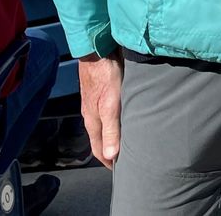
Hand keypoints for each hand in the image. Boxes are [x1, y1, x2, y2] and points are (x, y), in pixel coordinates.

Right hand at [79, 52, 123, 168]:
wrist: (98, 49)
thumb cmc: (104, 75)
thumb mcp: (110, 105)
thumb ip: (111, 129)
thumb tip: (111, 155)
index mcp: (93, 121)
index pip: (99, 149)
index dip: (108, 161)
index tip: (119, 170)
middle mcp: (92, 114)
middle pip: (101, 139)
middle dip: (111, 150)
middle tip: (126, 158)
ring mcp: (96, 103)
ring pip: (105, 125)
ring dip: (114, 135)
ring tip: (127, 141)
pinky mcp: (102, 92)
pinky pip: (107, 113)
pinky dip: (116, 121)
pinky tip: (125, 117)